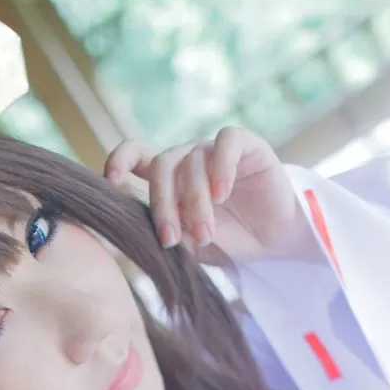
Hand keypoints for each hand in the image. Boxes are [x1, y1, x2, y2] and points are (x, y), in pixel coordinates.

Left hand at [104, 126, 307, 267]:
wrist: (276, 241)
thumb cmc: (230, 241)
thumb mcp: (191, 246)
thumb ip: (167, 236)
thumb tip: (133, 240)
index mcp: (169, 178)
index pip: (136, 155)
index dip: (120, 160)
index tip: (112, 182)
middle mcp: (188, 159)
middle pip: (162, 166)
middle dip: (163, 206)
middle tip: (170, 240)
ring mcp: (215, 150)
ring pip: (193, 163)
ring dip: (195, 202)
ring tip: (206, 233)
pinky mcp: (246, 146)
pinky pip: (226, 143)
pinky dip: (220, 168)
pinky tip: (222, 195)